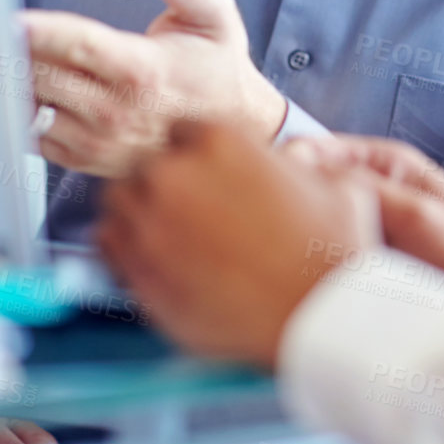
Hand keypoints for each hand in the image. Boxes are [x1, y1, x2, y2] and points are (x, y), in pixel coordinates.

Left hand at [19, 0, 286, 177]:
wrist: (235, 129)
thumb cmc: (217, 66)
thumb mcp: (215, 15)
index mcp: (145, 72)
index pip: (78, 46)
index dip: (37, 31)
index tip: (6, 18)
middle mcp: (119, 112)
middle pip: (44, 77)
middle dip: (10, 52)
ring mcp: (101, 142)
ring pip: (34, 110)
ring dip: (8, 84)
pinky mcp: (89, 160)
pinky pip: (36, 139)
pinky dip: (17, 114)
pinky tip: (8, 89)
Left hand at [97, 120, 380, 367]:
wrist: (319, 314)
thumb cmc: (332, 253)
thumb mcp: (337, 183)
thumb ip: (301, 163)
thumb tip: (291, 163)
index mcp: (221, 140)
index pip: (184, 129)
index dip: (198, 152)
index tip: (207, 172)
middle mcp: (177, 174)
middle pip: (148, 163)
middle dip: (167, 180)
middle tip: (190, 207)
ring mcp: (151, 222)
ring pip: (119, 199)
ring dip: (139, 209)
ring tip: (166, 230)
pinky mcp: (138, 269)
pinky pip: (107, 243)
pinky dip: (121, 245)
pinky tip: (149, 256)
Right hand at [285, 135, 443, 301]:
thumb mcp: (420, 216)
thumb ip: (367, 190)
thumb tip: (306, 173)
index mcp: (384, 162)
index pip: (313, 150)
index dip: (284, 168)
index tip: (264, 194)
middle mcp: (368, 186)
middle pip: (305, 183)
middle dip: (285, 202)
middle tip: (270, 232)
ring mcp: (361, 221)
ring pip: (309, 218)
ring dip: (294, 233)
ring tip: (284, 257)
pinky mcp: (356, 256)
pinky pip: (319, 250)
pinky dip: (305, 259)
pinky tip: (298, 277)